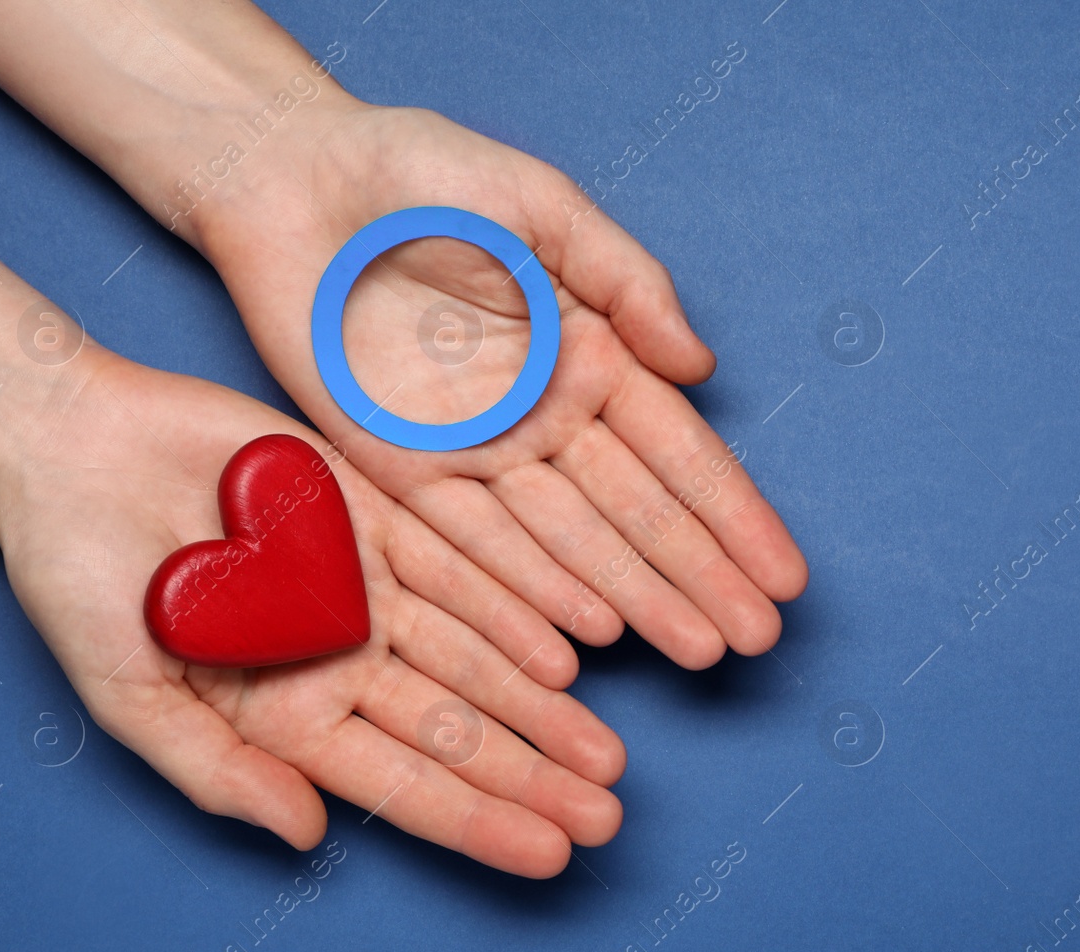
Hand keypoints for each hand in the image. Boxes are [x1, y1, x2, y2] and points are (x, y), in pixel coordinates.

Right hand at [0, 348, 623, 875]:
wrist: (70, 451)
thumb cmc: (79, 581)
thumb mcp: (129, 695)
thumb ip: (216, 769)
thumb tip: (308, 839)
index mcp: (286, 718)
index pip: (402, 785)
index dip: (478, 821)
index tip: (550, 855)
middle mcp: (342, 661)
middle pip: (458, 730)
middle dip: (535, 775)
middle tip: (609, 818)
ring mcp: (367, 589)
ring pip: (476, 657)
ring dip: (545, 705)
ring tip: (608, 755)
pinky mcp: (378, 516)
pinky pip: (461, 565)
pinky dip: (515, 605)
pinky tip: (571, 649)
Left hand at [196, 104, 808, 668]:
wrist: (295, 178)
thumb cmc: (423, 174)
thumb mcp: (546, 208)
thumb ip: (627, 282)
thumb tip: (701, 366)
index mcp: (590, 356)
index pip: (677, 453)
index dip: (733, 515)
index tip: (784, 575)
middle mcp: (543, 418)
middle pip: (637, 513)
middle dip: (700, 576)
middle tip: (757, 638)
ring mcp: (478, 453)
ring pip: (571, 543)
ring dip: (635, 599)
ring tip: (698, 650)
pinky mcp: (403, 470)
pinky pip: (474, 544)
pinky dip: (530, 592)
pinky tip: (589, 636)